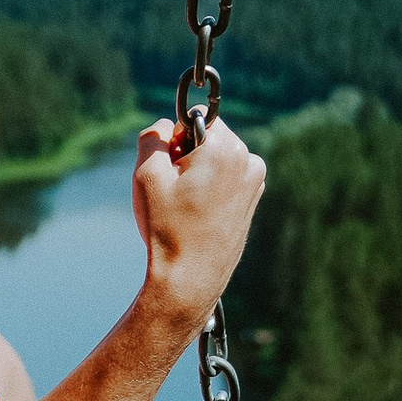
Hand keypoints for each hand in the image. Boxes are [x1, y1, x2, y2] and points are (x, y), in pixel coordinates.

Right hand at [131, 113, 264, 331]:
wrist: (189, 279)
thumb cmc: (167, 228)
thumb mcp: (147, 174)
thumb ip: (152, 137)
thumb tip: (167, 126)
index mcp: (227, 149)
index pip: (194, 120)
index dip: (174, 142)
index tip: (170, 170)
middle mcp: (249, 162)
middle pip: (206, 140)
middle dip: (186, 158)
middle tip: (174, 193)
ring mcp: (254, 183)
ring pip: (214, 161)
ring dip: (196, 175)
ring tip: (185, 208)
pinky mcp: (251, 202)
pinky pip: (224, 180)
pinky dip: (208, 190)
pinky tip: (197, 216)